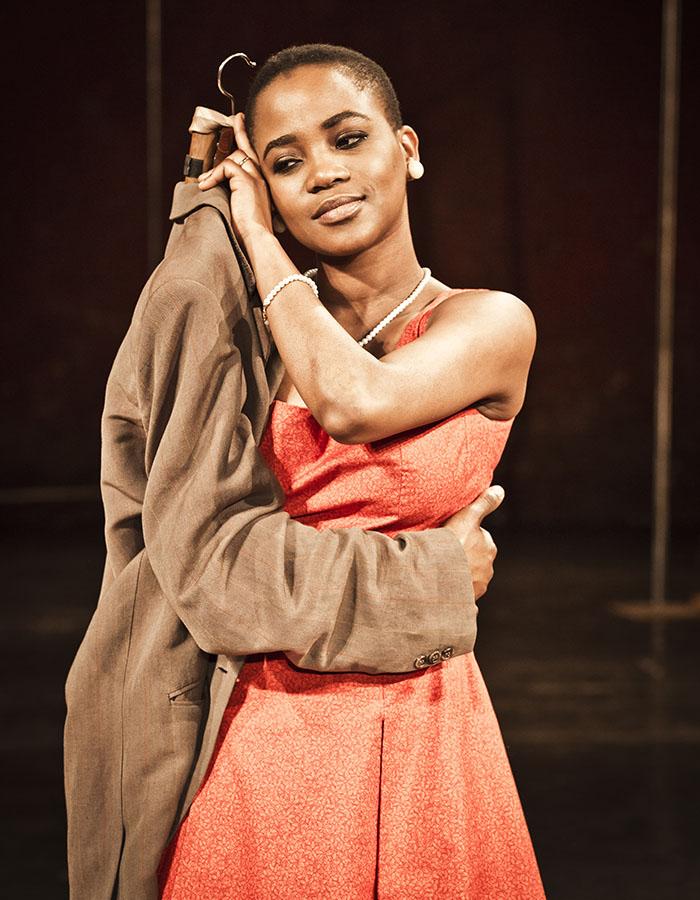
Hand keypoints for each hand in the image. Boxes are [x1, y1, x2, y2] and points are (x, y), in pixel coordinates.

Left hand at [197, 112, 274, 246]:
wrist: (258, 238)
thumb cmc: (251, 232)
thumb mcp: (243, 211)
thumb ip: (236, 198)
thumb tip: (217, 192)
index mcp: (262, 185)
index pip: (253, 158)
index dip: (246, 140)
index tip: (240, 123)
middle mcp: (261, 178)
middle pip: (246, 150)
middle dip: (240, 132)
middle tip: (234, 118)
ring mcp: (255, 178)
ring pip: (233, 159)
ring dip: (214, 170)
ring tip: (203, 182)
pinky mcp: (246, 180)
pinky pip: (225, 167)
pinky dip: (213, 176)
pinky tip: (206, 187)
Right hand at [443, 485, 503, 599]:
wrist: (440, 577)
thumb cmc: (454, 544)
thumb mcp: (468, 516)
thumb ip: (485, 502)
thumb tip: (501, 490)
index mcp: (489, 548)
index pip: (478, 539)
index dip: (463, 537)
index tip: (450, 538)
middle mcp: (488, 568)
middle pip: (474, 558)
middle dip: (463, 557)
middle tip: (444, 553)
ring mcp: (478, 586)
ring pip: (468, 577)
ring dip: (459, 574)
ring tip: (441, 570)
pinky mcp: (468, 601)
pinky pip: (463, 594)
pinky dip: (456, 591)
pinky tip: (444, 588)